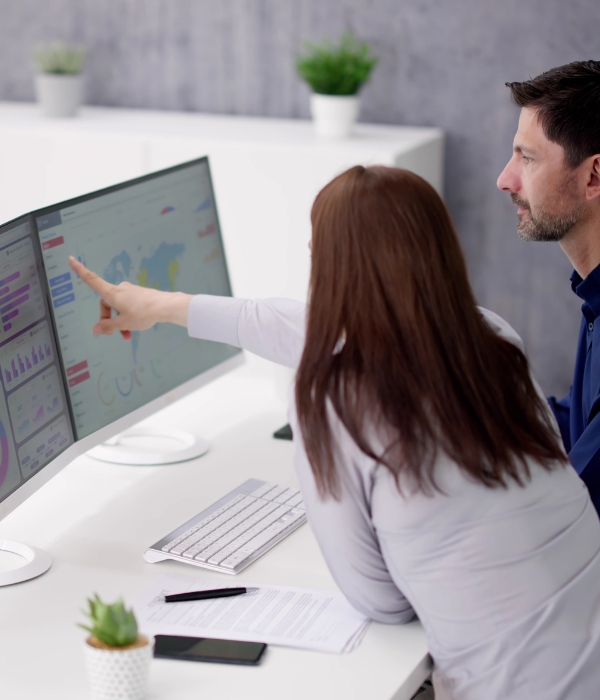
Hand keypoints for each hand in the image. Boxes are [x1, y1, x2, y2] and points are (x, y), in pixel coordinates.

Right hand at [68, 257, 191, 337]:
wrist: (165, 306)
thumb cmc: (142, 313)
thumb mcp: (123, 323)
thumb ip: (108, 327)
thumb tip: (95, 330)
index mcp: (112, 293)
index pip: (92, 280)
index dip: (80, 270)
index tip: (71, 259)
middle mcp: (120, 289)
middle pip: (107, 303)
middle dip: (109, 319)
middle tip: (114, 333)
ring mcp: (130, 291)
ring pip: (119, 307)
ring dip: (120, 321)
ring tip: (127, 335)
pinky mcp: (140, 295)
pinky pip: (129, 306)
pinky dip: (128, 317)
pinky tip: (135, 327)